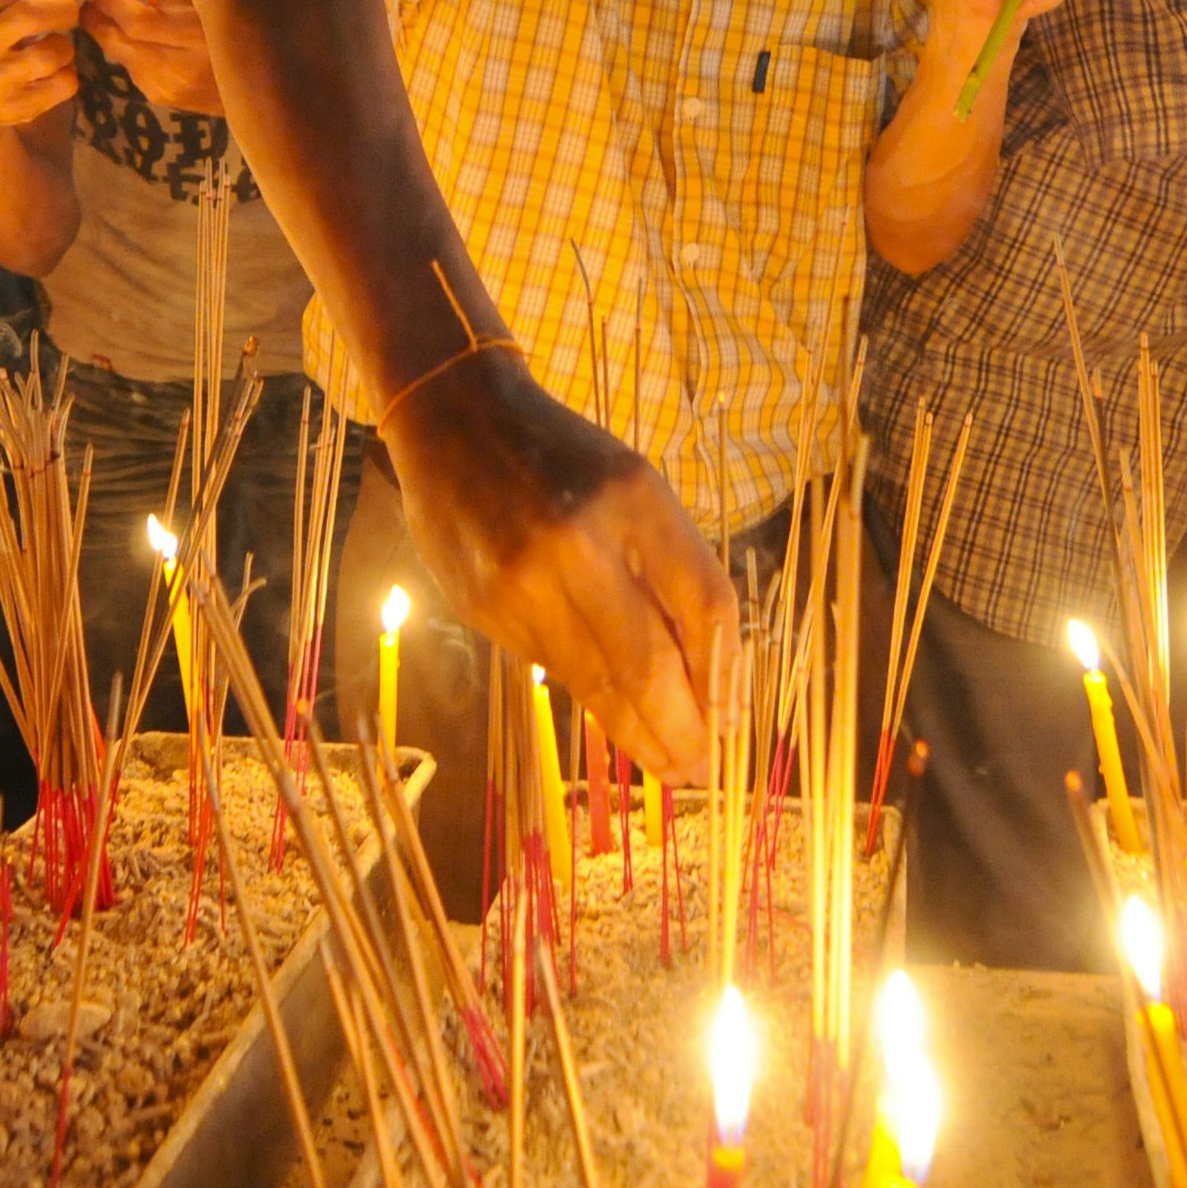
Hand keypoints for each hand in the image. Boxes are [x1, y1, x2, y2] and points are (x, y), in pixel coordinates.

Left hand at [88, 0, 222, 114]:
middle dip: (98, 16)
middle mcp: (175, 68)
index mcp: (194, 36)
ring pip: (119, 54)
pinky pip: (131, 67)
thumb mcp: (202, 1)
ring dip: (111, 32)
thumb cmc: (232, 28)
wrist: (260, 84)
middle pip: (116, 40)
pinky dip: (126, 49)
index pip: (136, 20)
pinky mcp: (160, 98)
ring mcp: (166, 88)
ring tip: (117, 13)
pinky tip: (138, 39)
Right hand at [386, 344, 735, 783]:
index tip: (731, 720)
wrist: (454, 417)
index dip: (724, 675)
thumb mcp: (633, 488)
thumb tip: (706, 676)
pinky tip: (613, 722)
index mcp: (634, 497)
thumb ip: (668, 569)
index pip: (703, 604)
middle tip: (700, 770)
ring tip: (666, 764)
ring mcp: (522, 579)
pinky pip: (551, 667)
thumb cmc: (564, 455)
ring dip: (636, 733)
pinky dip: (589, 700)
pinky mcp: (482, 606)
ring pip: (595, 680)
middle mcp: (578, 541)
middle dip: (680, 729)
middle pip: (648, 663)